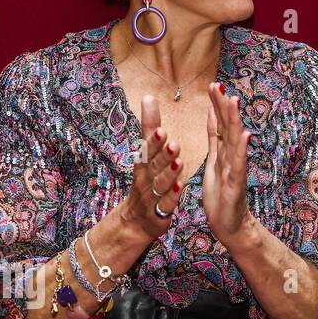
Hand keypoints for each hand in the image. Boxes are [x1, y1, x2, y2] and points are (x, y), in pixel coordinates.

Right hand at [121, 95, 184, 239]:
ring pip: (161, 183)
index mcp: (144, 163)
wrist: (135, 222)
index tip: (161, 129)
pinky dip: (173, 196)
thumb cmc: (145, 181)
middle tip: (170, 140)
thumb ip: (150, 128)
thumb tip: (149, 97)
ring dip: (169, 172)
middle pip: (153, 165)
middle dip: (161, 153)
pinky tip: (182, 187)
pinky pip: (167, 204)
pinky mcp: (159, 213)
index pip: (147, 149)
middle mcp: (146, 178)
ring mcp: (152, 196)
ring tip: (179, 160)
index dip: (153, 141)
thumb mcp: (146, 154)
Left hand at [201, 83, 250, 242]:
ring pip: (235, 141)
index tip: (213, 85)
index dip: (217, 105)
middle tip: (219, 86)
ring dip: (234, 121)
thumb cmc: (221, 195)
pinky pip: (239, 164)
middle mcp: (232, 156)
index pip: (219, 124)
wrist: (230, 224)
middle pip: (228, 127)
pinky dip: (242, 149)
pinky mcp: (236, 183)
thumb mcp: (214, 162)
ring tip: (233, 102)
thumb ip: (215, 139)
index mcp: (222, 152)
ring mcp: (236, 169)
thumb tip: (213, 116)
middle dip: (223, 106)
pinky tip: (245, 136)